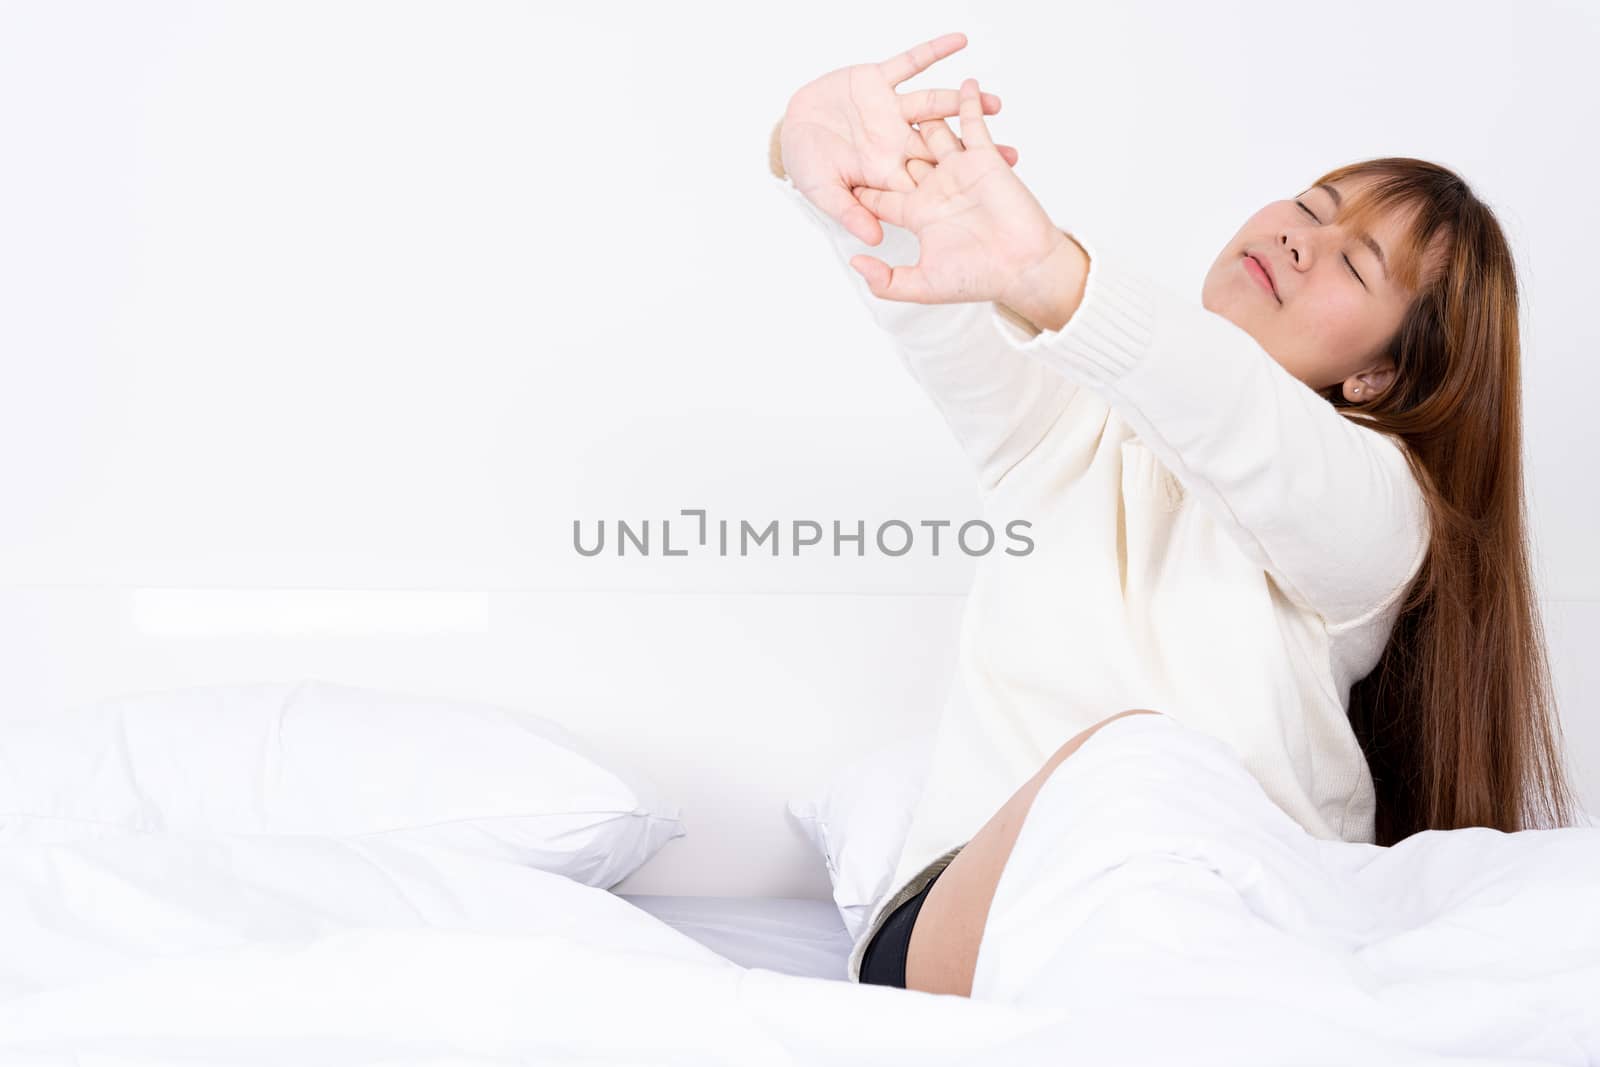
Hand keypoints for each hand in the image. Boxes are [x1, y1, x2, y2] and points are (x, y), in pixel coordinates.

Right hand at [780, 32, 1018, 244]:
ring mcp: (890, 110)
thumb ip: (850, 213)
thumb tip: (874, 239)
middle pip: (944, 147)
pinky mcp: (879, 80)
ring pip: (934, 105)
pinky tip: (960, 42)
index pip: (927, 183)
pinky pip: (910, 63)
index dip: (957, 191)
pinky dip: (932, 51)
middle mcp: (896, 140)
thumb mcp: (824, 194)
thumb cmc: (806, 164)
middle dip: (975, 152)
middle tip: (1010, 157)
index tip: (989, 200)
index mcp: (886, 170)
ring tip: (995, 103)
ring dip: (964, 102)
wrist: (789, 127)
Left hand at [847, 78, 1087, 328]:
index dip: (861, 184)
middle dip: (885, 140)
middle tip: (861, 115)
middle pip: (904, 157)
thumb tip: (855, 261)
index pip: (882, 195)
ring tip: (904, 90)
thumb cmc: (976, 279)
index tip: (838, 167)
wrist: (1023, 269)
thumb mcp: (921, 285)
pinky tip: (965, 82)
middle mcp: (935, 189)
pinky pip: (974, 124)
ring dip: (926, 112)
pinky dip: (970, 102)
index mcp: (917, 214)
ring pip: (936, 134)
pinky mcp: (984, 159)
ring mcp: (959, 171)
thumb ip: (885, 279)